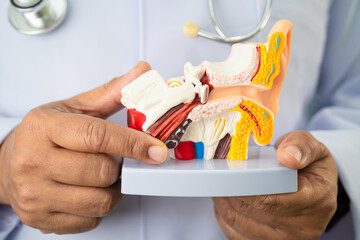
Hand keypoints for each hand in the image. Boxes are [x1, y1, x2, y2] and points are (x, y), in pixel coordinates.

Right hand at [0, 62, 167, 233]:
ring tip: (103, 176)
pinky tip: (89, 191)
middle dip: (118, 166)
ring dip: (112, 189)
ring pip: (100, 201)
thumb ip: (111, 92)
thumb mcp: (74, 108)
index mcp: (44, 127)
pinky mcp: (41, 219)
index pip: (97, 136)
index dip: (133, 144)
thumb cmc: (46, 134)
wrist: (8, 165)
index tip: (157, 150)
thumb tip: (143, 71)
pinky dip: (99, 207)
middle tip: (113, 158)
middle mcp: (34, 162)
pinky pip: (90, 220)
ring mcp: (35, 194)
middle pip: (102, 172)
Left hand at [213, 130, 337, 239]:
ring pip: (242, 224)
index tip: (230, 174)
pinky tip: (223, 202)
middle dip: (231, 192)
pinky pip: (238, 236)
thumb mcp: (314, 148)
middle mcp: (304, 226)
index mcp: (317, 200)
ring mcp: (288, 239)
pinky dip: (226, 218)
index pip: (273, 199)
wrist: (317, 187)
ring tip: (218, 186)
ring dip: (224, 204)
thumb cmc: (310, 165)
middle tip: (217, 175)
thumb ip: (301, 145)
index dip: (246, 188)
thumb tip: (286, 156)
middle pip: (254, 211)